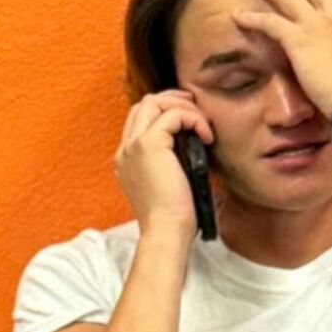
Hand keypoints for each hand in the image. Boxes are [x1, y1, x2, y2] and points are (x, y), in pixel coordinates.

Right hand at [113, 89, 214, 242]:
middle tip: (198, 111)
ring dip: (183, 107)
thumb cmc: (173, 216)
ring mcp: (133, 146)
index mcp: (127, 159)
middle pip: (144, 104)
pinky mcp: (148, 145)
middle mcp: (125, 149)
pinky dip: (193, 119)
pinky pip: (173, 114)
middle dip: (173, 101)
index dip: (166, 112)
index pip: (141, 120)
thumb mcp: (169, 183)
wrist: (165, 230)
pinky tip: (206, 136)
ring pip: (154, 102)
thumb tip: (194, 143)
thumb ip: (171, 162)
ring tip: (203, 123)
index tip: (190, 120)